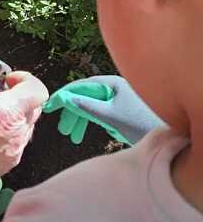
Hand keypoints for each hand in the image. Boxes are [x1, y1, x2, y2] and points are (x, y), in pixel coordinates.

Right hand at [0, 48, 47, 192]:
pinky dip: (7, 133)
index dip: (25, 79)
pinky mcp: (6, 166)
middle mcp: (19, 134)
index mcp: (10, 113)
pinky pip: (15, 144)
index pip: (39, 90)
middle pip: (34, 107)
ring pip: (25, 127)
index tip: (6, 80)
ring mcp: (14, 152)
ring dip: (14, 115)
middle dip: (19, 96)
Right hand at [43, 75, 164, 145]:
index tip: (50, 106)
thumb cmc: (144, 123)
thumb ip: (89, 107)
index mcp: (112, 84)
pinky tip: (90, 135)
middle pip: (85, 97)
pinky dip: (92, 123)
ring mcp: (118, 99)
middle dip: (72, 113)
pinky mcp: (122, 111)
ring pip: (92, 107)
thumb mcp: (112, 116)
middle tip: (62, 130)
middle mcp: (114, 89)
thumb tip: (68, 100)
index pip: (81, 86)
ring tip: (73, 138)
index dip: (64, 96)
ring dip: (81, 121)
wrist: (171, 137)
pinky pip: (100, 113)